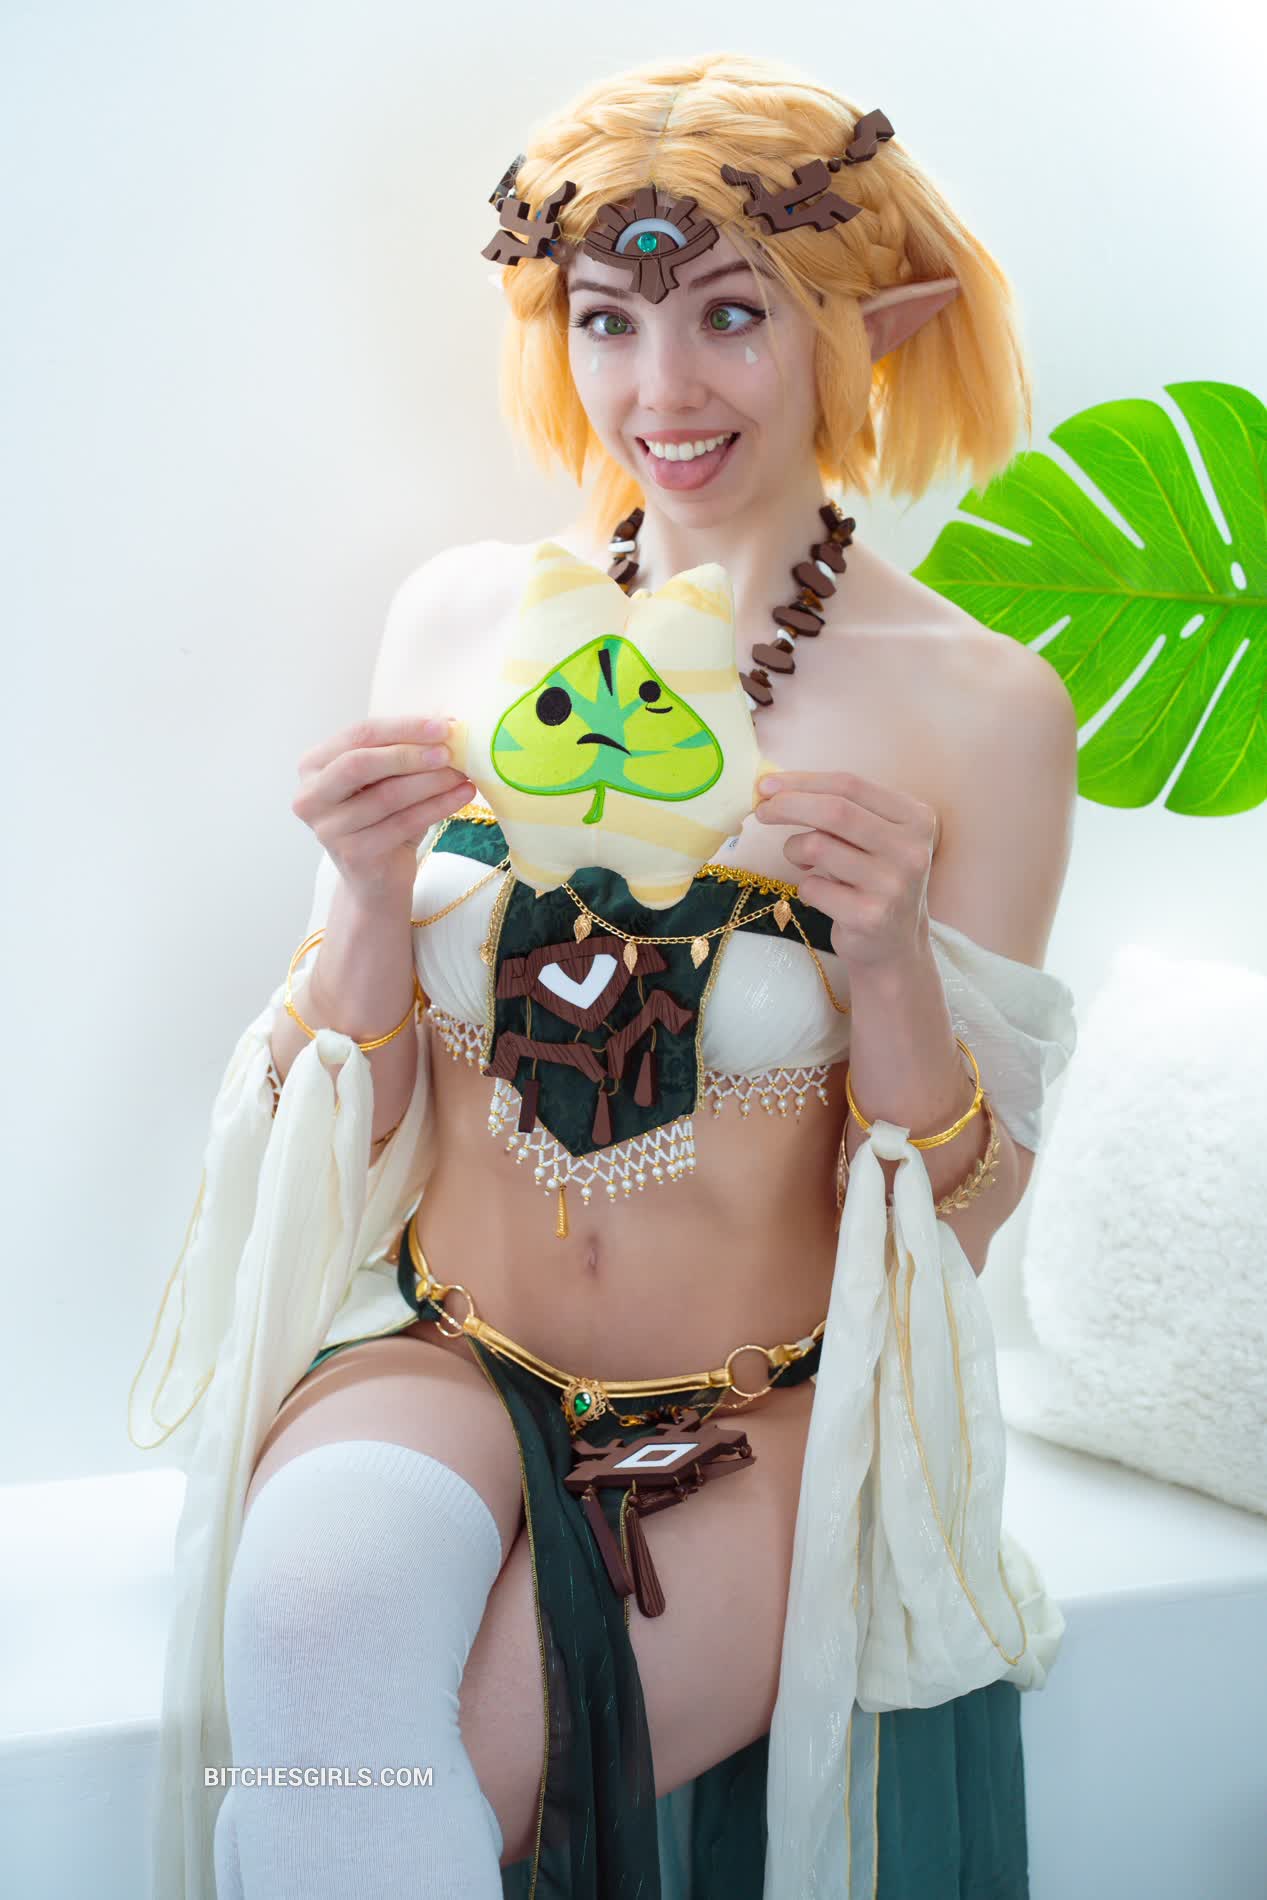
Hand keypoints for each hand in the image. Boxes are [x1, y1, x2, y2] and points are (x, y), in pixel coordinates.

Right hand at [292, 714, 474, 906]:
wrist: (377, 878)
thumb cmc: (382, 819)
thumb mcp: (387, 779)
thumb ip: (403, 750)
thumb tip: (448, 720)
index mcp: (314, 765)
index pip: (358, 735)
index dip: (402, 728)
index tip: (443, 726)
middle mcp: (310, 796)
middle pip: (360, 763)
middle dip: (410, 754)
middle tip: (450, 751)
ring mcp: (328, 828)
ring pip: (387, 795)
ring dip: (431, 781)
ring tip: (462, 774)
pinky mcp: (352, 854)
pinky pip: (402, 823)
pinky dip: (437, 807)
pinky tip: (462, 796)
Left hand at [754, 769, 940, 972]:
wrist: (896, 946)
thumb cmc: (873, 880)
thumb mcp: (873, 838)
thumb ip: (841, 810)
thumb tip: (774, 788)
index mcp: (916, 819)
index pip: (850, 785)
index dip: (803, 781)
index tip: (766, 784)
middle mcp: (910, 849)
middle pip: (834, 810)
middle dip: (787, 805)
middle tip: (761, 810)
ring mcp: (892, 885)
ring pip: (818, 846)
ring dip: (794, 850)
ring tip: (801, 860)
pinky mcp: (870, 917)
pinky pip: (812, 887)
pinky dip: (804, 887)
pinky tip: (820, 894)